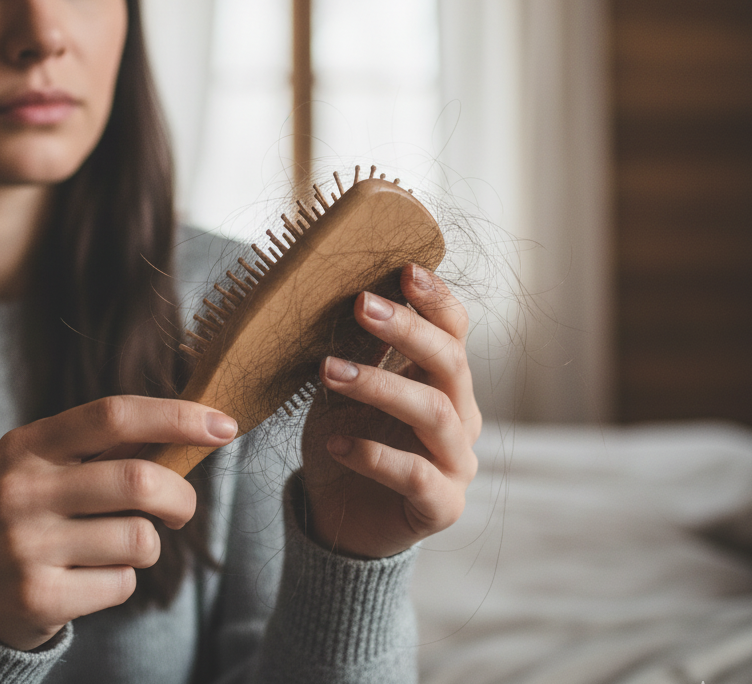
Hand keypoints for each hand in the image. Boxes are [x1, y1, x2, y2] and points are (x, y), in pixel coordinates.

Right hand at [0, 396, 237, 650]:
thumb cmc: (39, 514)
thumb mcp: (54, 467)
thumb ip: (112, 447)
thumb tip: (199, 423)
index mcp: (29, 443)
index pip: (114, 414)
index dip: (176, 417)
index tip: (224, 426)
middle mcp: (21, 489)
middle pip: (139, 480)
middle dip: (181, 496)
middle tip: (182, 509)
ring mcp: (25, 545)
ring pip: (139, 539)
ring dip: (148, 545)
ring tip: (120, 547)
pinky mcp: (36, 596)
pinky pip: (122, 583)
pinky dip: (124, 580)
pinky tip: (93, 578)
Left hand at [301, 264, 480, 558]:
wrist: (342, 520)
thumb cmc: (348, 439)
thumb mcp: (348, 387)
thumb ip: (361, 349)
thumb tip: (350, 291)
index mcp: (443, 381)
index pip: (454, 331)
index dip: (435, 298)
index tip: (404, 269)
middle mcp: (460, 416)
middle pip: (451, 362)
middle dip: (407, 330)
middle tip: (362, 305)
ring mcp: (456, 462)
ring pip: (434, 413)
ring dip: (380, 386)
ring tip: (329, 370)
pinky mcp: (440, 504)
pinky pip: (414, 474)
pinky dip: (373, 454)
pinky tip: (337, 443)